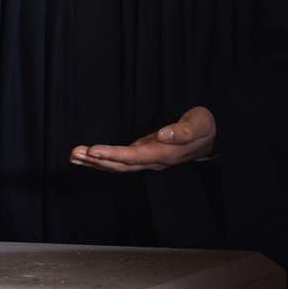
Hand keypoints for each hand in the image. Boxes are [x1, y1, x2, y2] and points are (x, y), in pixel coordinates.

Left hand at [70, 106, 215, 172]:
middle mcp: (153, 160)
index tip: (94, 150)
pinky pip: (120, 159)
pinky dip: (103, 158)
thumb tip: (163, 135)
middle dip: (96, 161)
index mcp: (165, 153)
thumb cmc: (206, 126)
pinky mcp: (145, 153)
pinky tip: (90, 156)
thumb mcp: (200, 123)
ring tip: (74, 156)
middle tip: (74, 153)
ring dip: (95, 162)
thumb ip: (183, 131)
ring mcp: (148, 158)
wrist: (213, 136)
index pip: (134, 157)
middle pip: (120, 165)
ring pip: (117, 165)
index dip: (113, 155)